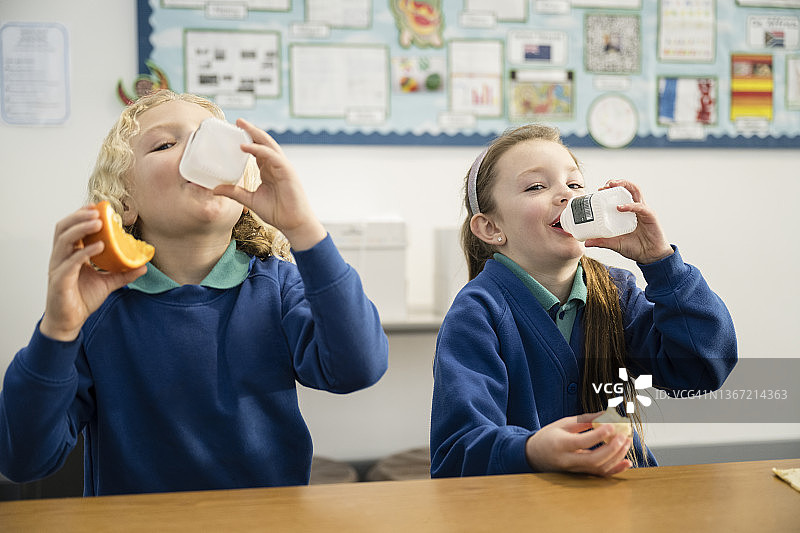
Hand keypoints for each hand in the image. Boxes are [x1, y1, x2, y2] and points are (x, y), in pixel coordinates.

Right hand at [39, 206, 145, 341]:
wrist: (70, 321)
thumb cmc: (82, 299)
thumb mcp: (108, 283)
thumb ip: (123, 273)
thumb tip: (143, 266)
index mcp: (69, 254)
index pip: (71, 228)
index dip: (81, 215)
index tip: (97, 207)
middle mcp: (61, 258)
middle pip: (63, 229)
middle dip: (79, 217)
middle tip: (97, 211)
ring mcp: (58, 268)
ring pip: (64, 241)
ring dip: (81, 229)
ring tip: (98, 222)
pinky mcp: (60, 280)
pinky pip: (71, 262)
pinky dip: (85, 252)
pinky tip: (100, 246)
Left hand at [213, 118, 325, 250]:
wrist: (294, 224)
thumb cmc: (277, 212)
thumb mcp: (250, 200)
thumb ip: (234, 192)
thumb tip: (214, 188)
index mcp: (269, 170)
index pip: (257, 150)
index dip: (247, 140)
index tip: (233, 132)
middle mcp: (276, 165)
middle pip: (263, 142)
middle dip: (251, 130)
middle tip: (236, 121)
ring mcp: (283, 167)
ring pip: (268, 145)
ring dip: (255, 134)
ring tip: (241, 125)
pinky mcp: (287, 172)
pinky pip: (272, 156)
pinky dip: (259, 150)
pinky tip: (245, 147)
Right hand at [525, 412, 632, 476]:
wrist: (534, 456)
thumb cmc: (549, 437)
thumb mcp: (562, 424)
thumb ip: (584, 420)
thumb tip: (605, 414)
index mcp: (560, 444)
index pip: (581, 442)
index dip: (598, 435)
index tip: (612, 425)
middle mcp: (567, 460)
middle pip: (593, 459)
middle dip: (612, 448)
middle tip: (623, 436)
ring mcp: (574, 470)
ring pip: (599, 468)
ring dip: (617, 457)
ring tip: (626, 443)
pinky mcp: (580, 475)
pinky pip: (600, 475)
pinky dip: (615, 470)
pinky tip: (627, 462)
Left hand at [584, 179, 672, 264]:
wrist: (651, 257)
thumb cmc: (636, 247)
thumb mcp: (615, 243)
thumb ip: (602, 241)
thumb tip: (586, 242)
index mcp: (629, 212)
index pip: (621, 194)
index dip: (611, 189)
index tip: (598, 190)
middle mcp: (637, 208)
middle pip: (629, 188)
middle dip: (618, 183)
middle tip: (605, 184)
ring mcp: (644, 211)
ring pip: (636, 191)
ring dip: (624, 185)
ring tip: (612, 186)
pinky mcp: (650, 216)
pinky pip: (640, 207)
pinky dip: (630, 205)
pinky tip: (620, 207)